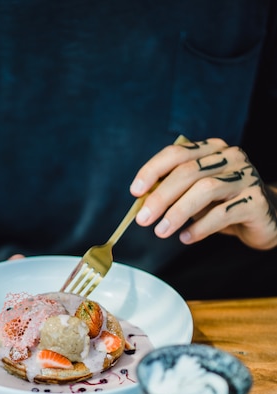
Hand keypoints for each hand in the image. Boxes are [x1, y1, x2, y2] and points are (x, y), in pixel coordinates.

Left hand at [130, 137, 276, 249]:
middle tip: (143, 219)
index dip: (152, 170)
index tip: (135, 191)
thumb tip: (144, 203)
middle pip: (188, 172)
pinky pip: (223, 214)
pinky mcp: (255, 201)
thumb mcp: (196, 194)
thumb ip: (175, 192)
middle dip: (161, 197)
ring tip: (161, 231)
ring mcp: (246, 178)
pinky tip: (186, 237)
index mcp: (212, 150)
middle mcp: (231, 158)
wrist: (266, 218)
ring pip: (205, 190)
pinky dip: (200, 227)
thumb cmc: (225, 204)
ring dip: (178, 212)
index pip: (177, 153)